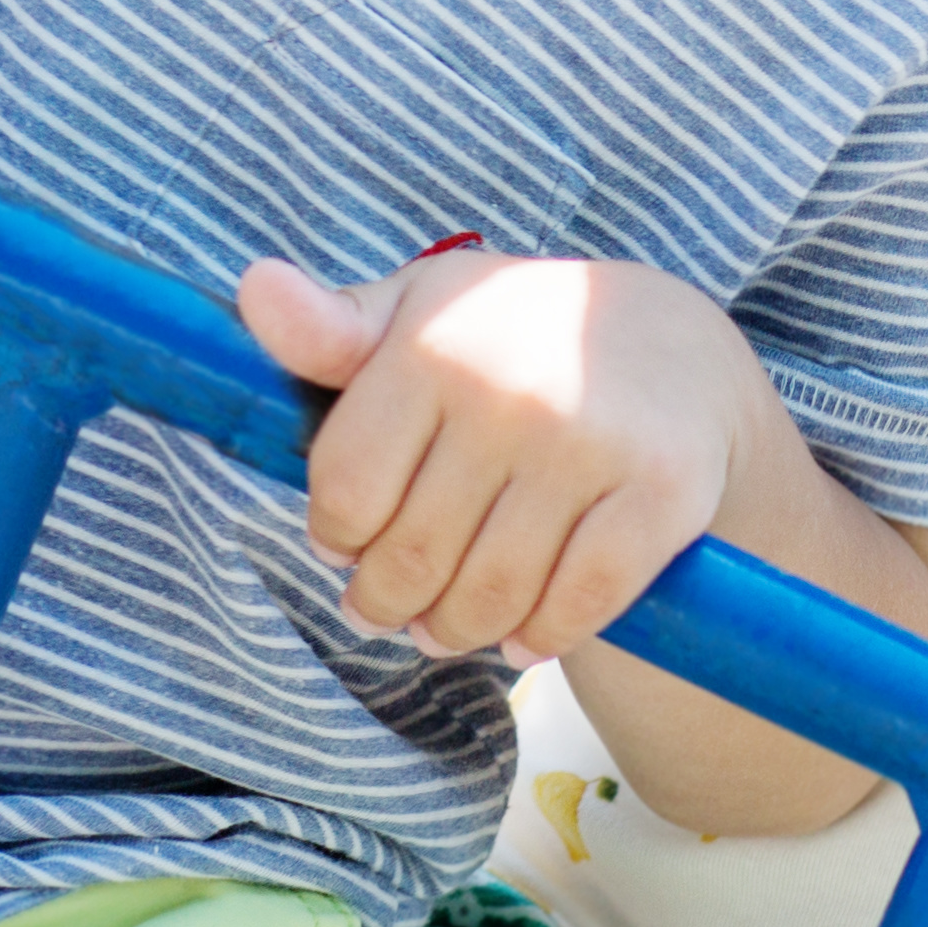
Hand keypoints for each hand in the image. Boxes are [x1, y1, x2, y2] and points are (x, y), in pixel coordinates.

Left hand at [237, 248, 775, 660]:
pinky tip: (522, 633)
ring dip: (455, 632)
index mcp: (435, 346)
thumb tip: (254, 289)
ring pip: (488, 597)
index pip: (346, 494)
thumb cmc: (511, 337)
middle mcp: (510, 393)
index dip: (335, 537)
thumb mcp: (417, 313)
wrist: (673, 345)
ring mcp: (590, 446)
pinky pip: (577, 607)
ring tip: (444, 627)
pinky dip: (540, 637)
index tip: (348, 540)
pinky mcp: (662, 493)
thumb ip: (328, 327)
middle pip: (411, 560)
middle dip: (386, 603)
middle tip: (387, 607)